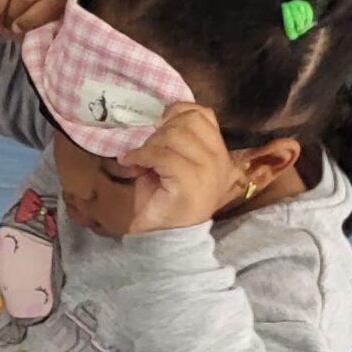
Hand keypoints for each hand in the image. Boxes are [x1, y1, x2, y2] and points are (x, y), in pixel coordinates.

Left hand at [106, 102, 238, 236]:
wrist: (162, 240)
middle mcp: (220, 161)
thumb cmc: (164, 202)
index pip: (204, 115)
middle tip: (145, 148)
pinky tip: (131, 165)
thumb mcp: (171, 165)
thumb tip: (154, 120)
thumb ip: (173, 142)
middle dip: (160, 130)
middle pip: (189, 121)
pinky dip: (141, 156)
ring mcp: (208, 171)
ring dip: (148, 145)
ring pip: (175, 136)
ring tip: (137, 160)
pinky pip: (162, 155)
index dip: (177, 112)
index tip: (156, 124)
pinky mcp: (190, 182)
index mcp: (219, 154)